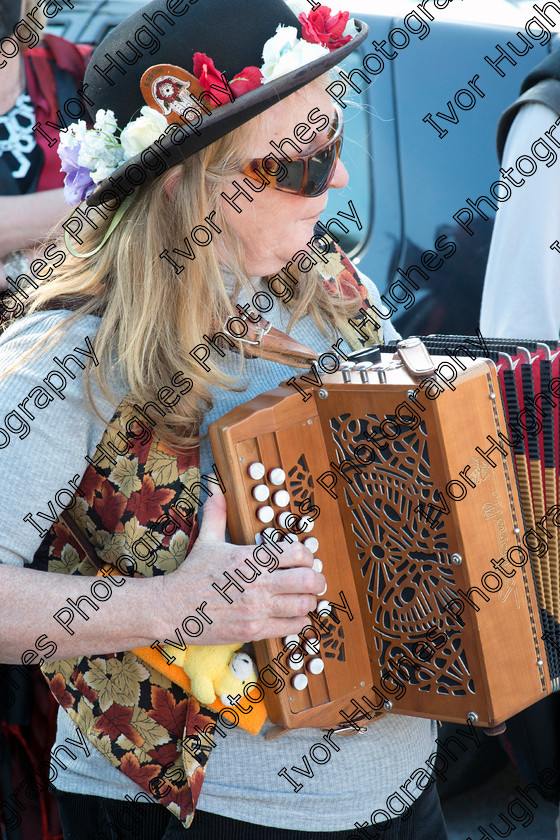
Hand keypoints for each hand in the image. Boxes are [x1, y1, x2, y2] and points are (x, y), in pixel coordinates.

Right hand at [161, 485, 325, 644]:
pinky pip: (291, 627)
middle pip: (308, 580)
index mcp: (251, 557)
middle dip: (317, 580)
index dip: (308, 557)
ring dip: (309, 602)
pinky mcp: (254, 629)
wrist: (172, 608)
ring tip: (305, 600)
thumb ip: (217, 514)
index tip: (306, 561)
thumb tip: (215, 489)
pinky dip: (298, 623)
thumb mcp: (207, 541)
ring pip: (303, 605)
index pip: (297, 553)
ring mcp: (257, 608)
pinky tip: (294, 617)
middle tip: (315, 581)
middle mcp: (258, 582)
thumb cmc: (192, 575)